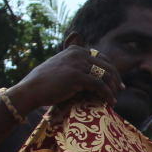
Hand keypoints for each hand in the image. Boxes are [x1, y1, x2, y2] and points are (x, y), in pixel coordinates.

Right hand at [6, 45, 121, 116]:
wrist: (30, 90)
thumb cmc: (44, 83)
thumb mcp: (61, 67)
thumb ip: (75, 66)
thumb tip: (91, 75)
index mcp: (75, 49)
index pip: (101, 57)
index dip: (111, 69)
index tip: (117, 81)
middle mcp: (78, 53)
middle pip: (106, 65)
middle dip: (115, 78)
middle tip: (120, 89)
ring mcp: (78, 64)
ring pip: (105, 75)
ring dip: (112, 88)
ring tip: (115, 98)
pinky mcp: (77, 76)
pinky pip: (99, 85)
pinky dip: (107, 94)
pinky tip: (111, 102)